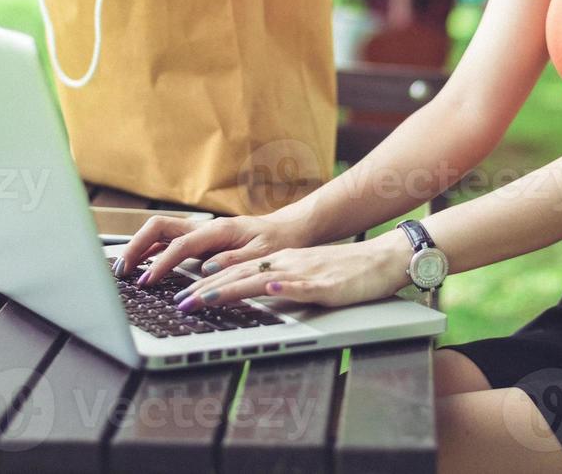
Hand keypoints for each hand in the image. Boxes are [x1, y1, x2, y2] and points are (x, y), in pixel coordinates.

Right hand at [113, 211, 313, 285]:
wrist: (288, 230)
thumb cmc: (276, 242)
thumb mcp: (262, 255)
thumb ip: (233, 262)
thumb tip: (205, 269)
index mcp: (218, 230)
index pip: (180, 245)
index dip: (161, 264)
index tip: (147, 282)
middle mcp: (204, 228)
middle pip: (158, 228)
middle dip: (135, 246)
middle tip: (121, 270)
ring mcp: (200, 233)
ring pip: (160, 233)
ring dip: (139, 248)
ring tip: (124, 270)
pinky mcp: (200, 240)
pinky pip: (168, 242)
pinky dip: (151, 252)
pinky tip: (143, 267)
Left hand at [170, 231, 415, 312]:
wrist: (383, 259)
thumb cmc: (346, 272)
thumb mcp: (306, 277)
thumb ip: (280, 285)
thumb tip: (254, 295)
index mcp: (281, 262)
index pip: (236, 272)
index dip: (206, 284)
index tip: (181, 296)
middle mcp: (287, 263)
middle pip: (239, 275)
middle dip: (205, 289)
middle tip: (178, 302)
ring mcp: (305, 273)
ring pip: (261, 278)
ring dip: (230, 288)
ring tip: (204, 298)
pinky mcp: (326, 284)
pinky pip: (302, 285)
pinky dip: (283, 286)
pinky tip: (269, 288)